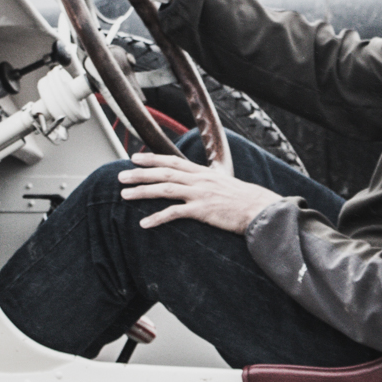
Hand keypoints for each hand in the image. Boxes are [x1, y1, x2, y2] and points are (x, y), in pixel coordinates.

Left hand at [119, 152, 282, 232]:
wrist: (259, 208)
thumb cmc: (243, 200)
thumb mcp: (223, 184)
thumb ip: (206, 182)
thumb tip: (193, 184)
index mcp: (202, 172)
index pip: (172, 160)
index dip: (152, 158)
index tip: (135, 158)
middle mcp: (198, 180)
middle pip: (163, 172)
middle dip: (140, 174)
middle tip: (121, 176)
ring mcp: (200, 194)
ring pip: (165, 189)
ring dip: (142, 191)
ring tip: (124, 195)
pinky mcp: (202, 210)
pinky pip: (175, 213)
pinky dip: (158, 218)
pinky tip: (144, 223)